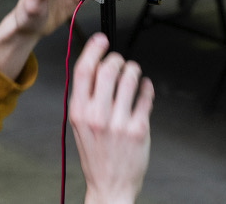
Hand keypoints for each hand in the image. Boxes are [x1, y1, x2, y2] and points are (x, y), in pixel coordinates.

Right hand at [69, 33, 153, 203]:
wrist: (109, 184)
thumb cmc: (95, 153)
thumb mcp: (78, 123)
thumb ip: (84, 96)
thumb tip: (94, 65)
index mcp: (78, 111)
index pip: (83, 70)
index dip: (93, 49)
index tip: (101, 40)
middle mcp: (96, 116)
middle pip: (107, 69)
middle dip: (117, 59)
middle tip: (120, 61)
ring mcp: (118, 123)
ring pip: (129, 79)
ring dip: (133, 70)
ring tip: (133, 73)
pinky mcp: (138, 129)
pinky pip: (146, 96)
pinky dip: (147, 87)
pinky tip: (145, 87)